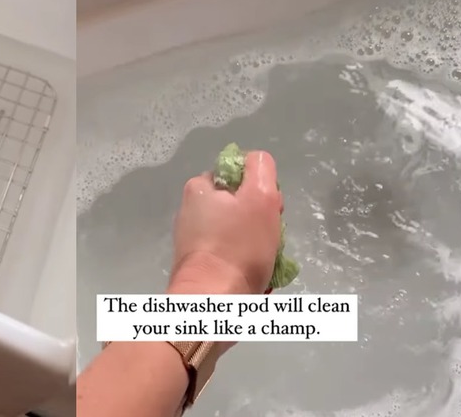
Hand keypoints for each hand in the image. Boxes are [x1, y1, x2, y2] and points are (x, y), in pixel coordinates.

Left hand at [168, 151, 282, 295]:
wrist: (212, 299)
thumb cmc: (239, 245)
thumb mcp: (260, 195)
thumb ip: (261, 168)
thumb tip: (257, 161)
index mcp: (199, 188)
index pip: (239, 176)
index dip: (260, 190)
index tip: (270, 210)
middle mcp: (190, 210)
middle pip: (240, 206)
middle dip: (261, 221)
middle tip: (270, 238)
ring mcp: (192, 239)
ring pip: (238, 232)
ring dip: (256, 244)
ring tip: (266, 260)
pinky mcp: (199, 264)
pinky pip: (230, 254)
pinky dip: (245, 262)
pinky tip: (255, 274)